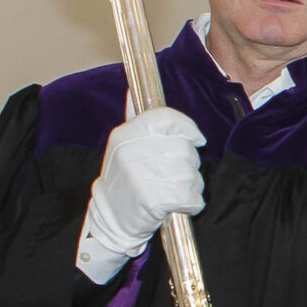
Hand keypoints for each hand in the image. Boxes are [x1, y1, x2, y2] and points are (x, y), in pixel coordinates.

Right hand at [79, 106, 204, 283]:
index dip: (188, 128)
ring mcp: (141, 176)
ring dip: (190, 186)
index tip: (196, 139)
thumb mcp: (124, 146)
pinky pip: (192, 198)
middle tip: (173, 176)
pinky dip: (191, 204)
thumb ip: (137, 120)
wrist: (110, 218)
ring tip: (172, 191)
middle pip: (185, 149)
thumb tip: (132, 89)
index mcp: (125, 134)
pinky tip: (177, 205)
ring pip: (191, 174)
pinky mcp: (153, 200)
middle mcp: (131, 152)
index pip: (167, 117)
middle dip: (188, 165)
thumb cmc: (125, 179)